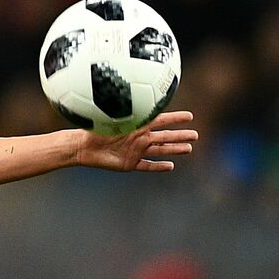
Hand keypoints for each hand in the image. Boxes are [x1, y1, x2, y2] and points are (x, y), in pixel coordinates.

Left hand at [76, 110, 197, 171]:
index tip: (190, 116)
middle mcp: (139, 138)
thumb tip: (141, 112)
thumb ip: (129, 119)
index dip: (175, 118)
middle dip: (180, 136)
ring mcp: (135, 151)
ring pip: (159, 151)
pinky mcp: (129, 164)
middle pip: (164, 136)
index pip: (161, 120)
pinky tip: (170, 166)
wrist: (82, 146)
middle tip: (196, 135)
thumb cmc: (96, 129)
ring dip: (173, 150)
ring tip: (188, 149)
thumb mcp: (114, 121)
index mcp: (137, 125)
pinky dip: (157, 166)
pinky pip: (147, 166)